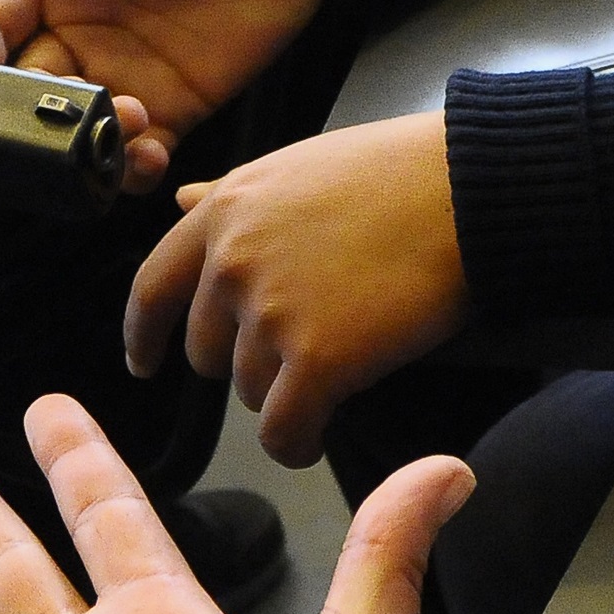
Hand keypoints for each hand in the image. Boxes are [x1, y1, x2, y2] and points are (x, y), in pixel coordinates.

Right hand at [0, 0, 336, 193]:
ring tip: (125, 127)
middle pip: (24, 94)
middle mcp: (76, 37)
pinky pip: (132, 154)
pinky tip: (148, 155)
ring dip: (82, 148)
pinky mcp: (169, 110)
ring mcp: (120, 77)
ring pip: (73, 134)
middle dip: (33, 117)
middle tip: (63, 118)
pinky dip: (130, 169)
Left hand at [126, 111, 467, 465]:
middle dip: (242, 361)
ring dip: (283, 392)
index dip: (144, 335)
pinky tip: (311, 441)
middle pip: (205, 351)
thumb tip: (180, 200)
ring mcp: (271, 312)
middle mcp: (231, 264)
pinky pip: (284, 428)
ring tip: (334, 364)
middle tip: (297, 351)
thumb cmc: (393, 173)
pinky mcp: (320, 358)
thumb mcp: (291, 169)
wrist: (470, 186)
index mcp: (221, 214)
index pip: (151, 289)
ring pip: (249, 390)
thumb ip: (229, 200)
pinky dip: (295, 444)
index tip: (143, 363)